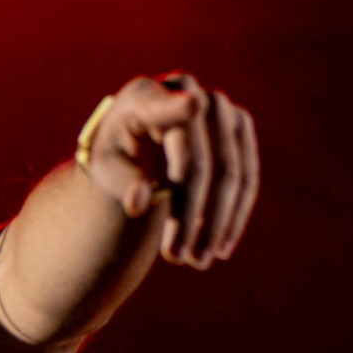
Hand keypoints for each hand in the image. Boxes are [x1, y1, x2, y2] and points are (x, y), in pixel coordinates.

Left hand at [79, 73, 259, 268]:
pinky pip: (246, 175)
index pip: (165, 108)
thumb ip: (121, 182)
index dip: (179, 107)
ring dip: (217, 223)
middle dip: (192, 217)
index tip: (193, 104)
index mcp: (146, 95)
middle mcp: (188, 90)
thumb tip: (140, 203)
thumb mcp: (105, 167)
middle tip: (177, 259)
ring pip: (231, 173)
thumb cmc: (117, 152)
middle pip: (201, 162)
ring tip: (197, 262)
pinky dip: (235, 214)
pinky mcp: (240, 124)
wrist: (139, 131)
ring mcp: (221, 106)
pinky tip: (220, 246)